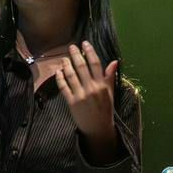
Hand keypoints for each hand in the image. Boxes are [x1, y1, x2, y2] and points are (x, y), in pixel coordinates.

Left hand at [56, 42, 119, 159]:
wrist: (98, 128)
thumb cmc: (105, 110)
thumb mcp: (110, 93)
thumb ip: (109, 77)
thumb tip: (114, 62)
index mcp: (102, 85)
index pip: (95, 64)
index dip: (90, 52)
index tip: (85, 43)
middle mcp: (91, 88)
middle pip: (81, 67)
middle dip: (76, 55)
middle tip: (71, 47)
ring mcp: (80, 95)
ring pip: (71, 75)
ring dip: (66, 65)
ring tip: (64, 58)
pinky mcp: (71, 102)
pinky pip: (64, 87)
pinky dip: (60, 78)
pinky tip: (58, 72)